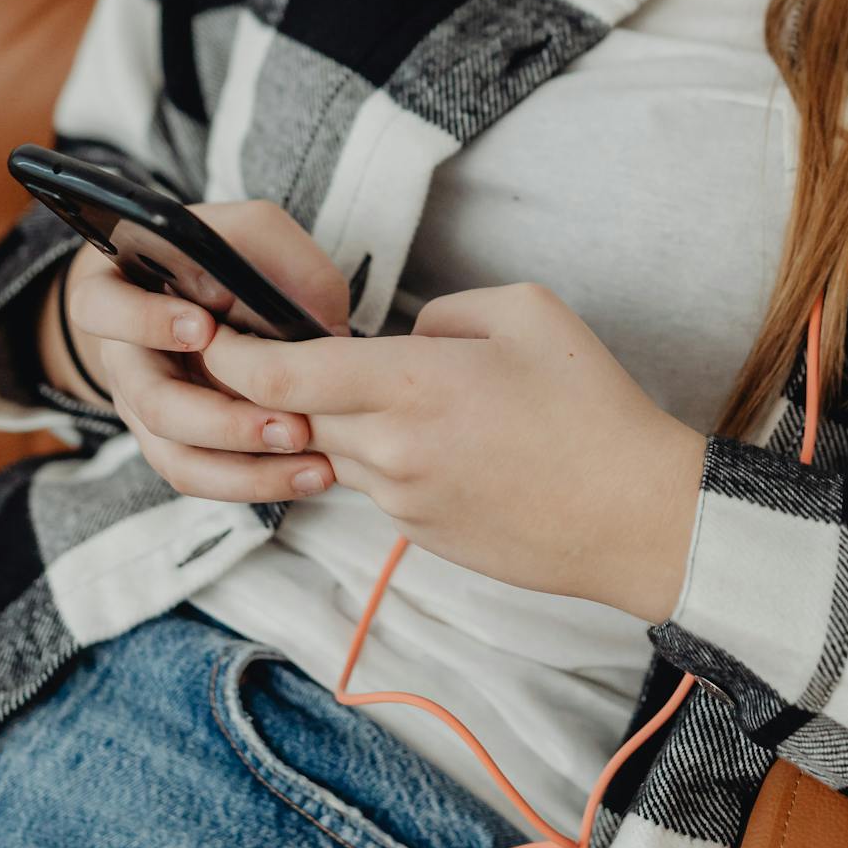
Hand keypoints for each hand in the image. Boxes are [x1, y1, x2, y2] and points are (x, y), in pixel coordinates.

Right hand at [54, 201, 352, 502]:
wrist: (215, 301)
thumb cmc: (230, 258)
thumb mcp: (253, 234)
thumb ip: (278, 258)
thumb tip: (314, 323)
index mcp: (119, 292)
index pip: (101, 307)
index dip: (146, 321)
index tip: (203, 328)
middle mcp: (124, 359)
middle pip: (150, 403)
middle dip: (221, 420)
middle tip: (287, 425)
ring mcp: (145, 409)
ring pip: (176, 456)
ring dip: (244, 468)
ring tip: (310, 463)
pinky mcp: (174, 445)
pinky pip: (202, 477)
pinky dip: (253, 482)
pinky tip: (308, 475)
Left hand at [200, 283, 709, 623]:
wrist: (636, 516)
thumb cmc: (593, 407)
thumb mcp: (528, 312)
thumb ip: (445, 312)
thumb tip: (407, 336)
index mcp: (411, 384)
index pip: (281, 375)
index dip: (232, 355)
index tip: (212, 334)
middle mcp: (392, 448)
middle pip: (290, 418)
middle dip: (268, 390)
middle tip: (259, 354)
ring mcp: (403, 500)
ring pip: (333, 452)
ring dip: (336, 424)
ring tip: (388, 396)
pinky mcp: (421, 535)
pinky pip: (376, 486)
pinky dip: (384, 458)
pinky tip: (442, 443)